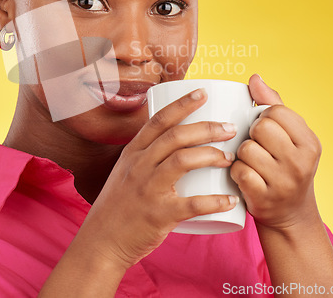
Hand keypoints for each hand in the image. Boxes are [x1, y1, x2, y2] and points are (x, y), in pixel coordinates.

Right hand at [77, 87, 238, 270]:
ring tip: (229, 158)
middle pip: (176, 136)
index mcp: (133, 152)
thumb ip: (147, 155)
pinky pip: (192, 204)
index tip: (203, 92)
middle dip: (206, 128)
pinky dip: (215, 201)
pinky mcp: (158, 214)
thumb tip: (177, 141)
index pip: (158, 120)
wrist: (101, 241)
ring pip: (183, 161)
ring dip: (212, 156)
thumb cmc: (119, 204)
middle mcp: (139, 165)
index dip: (182, 104)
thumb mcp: (126, 171)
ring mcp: (147, 189)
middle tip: (229, 129)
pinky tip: (231, 199)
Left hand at [230, 74, 321, 229]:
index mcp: (309, 142)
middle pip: (260, 128)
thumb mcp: (290, 136)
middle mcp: (301, 162)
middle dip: (251, 135)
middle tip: (257, 148)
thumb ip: (273, 104)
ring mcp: (284, 182)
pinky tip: (243, 176)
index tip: (264, 130)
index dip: (262, 117)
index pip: (275, 111)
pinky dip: (236, 172)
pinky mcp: (264, 197)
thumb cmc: (285, 165)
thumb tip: (254, 77)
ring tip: (251, 163)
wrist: (289, 214)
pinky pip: (239, 171)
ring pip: (246, 149)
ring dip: (241, 155)